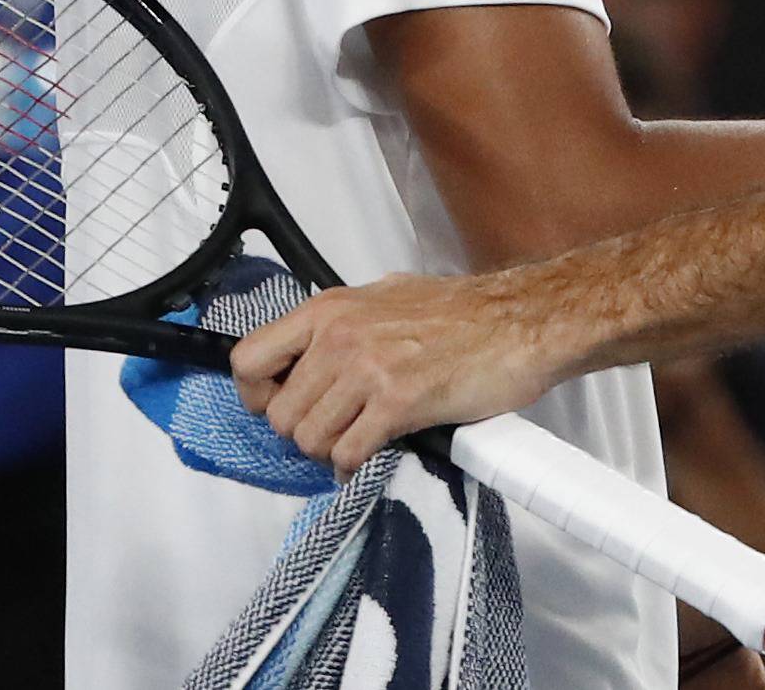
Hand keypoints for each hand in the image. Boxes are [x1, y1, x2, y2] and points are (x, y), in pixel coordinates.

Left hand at [232, 268, 562, 476]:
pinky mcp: (398, 403)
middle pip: (278, 414)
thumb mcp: (382, 298)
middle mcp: (338, 336)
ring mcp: (366, 369)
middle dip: (302, 433)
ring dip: (328, 452)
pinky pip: (347, 454)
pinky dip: (354, 467)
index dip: (256, 396)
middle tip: (331, 432)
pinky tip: (371, 455)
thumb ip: (340, 325)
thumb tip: (309, 355)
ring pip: (308, 439)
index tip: (279, 407)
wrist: (516, 322)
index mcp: (328, 308)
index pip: (248, 359)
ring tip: (355, 442)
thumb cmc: (457, 311)